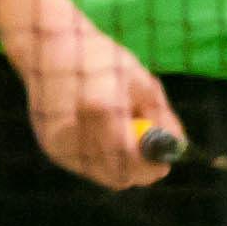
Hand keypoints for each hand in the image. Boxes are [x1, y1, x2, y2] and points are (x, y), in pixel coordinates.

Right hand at [14, 17, 177, 190]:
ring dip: (120, 165)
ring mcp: (58, 142)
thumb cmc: (104, 62)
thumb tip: (178, 147)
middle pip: (117, 176)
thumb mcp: (141, 83)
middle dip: (139, 172)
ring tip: (121, 134)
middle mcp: (75, 130)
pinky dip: (101, 158)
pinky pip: (86, 166)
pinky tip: (99, 133)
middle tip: (152, 160)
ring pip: (102, 174)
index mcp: (101, 108)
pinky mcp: (50, 147)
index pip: (131, 158)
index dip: (151, 167)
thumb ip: (162, 117)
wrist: (48, 50)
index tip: (164, 166)